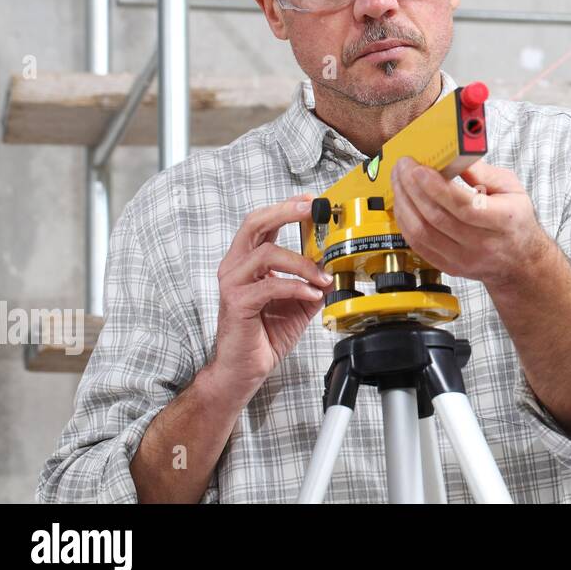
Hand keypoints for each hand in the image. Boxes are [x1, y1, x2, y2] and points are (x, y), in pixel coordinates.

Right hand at [210, 194, 334, 403]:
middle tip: (313, 210)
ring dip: (302, 263)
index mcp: (249, 261)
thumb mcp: (300, 302)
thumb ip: (315, 280)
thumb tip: (337, 265)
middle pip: (254, 224)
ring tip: (322, 276)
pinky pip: (269, 285)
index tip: (312, 201)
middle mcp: (236, 266)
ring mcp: (233, 283)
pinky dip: (295, 286)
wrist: (245, 369)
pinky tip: (311, 293)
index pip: (264, 222)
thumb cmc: (265, 334)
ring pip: (266, 253)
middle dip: (286, 212)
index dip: (287, 207)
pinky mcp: (236, 303)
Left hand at [390, 157, 553, 285]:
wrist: (520, 261)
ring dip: (404, 203)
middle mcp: (483, 244)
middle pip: (437, 218)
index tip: (419, 169)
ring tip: (399, 181)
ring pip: (422, 233)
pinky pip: (417, 245)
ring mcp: (464, 259)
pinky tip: (402, 203)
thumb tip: (453, 155)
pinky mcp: (449, 267)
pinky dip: (405, 222)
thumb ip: (482, 172)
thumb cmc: (516, 220)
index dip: (436, 187)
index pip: (464, 206)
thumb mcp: (511, 188)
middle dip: (413, 188)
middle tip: (403, 166)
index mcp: (503, 220)